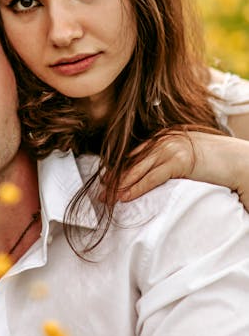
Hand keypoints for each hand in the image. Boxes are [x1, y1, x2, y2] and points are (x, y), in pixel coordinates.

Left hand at [104, 131, 248, 209]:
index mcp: (164, 136)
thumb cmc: (215, 162)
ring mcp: (170, 148)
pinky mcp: (178, 161)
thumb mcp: (186, 156)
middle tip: (100, 193)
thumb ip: (169, 160)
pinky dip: (135, 189)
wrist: (238, 160)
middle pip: (131, 160)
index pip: (134, 154)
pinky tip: (124, 197)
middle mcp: (164, 139)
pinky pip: (151, 178)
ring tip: (107, 199)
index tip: (106, 180)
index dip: (118, 169)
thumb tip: (155, 174)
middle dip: (114, 178)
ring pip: (137, 169)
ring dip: (120, 186)